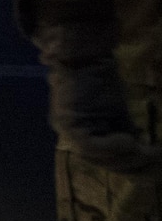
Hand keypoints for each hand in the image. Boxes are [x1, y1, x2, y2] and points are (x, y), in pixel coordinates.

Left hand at [17, 0, 161, 175]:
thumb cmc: (101, 77)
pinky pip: (90, 145)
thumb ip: (123, 127)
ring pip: (96, 157)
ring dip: (125, 157)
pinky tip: (130, 142)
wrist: (83, 55)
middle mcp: (72, 134)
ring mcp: (67, 129)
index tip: (152, 165)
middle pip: (101, 161)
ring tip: (148, 152)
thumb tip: (140, 144)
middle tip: (155, 160)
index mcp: (84, 132)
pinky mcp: (67, 121)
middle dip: (130, 165)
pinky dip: (112, 147)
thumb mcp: (116, 108)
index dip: (129, 165)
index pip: (104, 159)